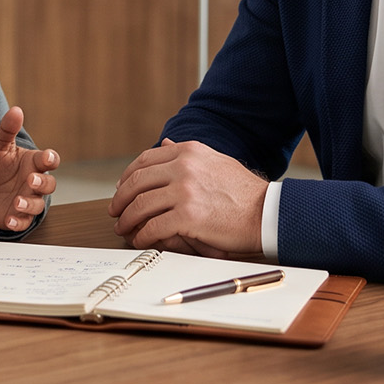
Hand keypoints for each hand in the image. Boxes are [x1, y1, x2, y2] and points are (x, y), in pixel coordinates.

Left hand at [0, 106, 58, 232]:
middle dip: (42, 183)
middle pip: (49, 185)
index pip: (50, 160)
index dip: (51, 159)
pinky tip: (10, 219)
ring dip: (30, 204)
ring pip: (38, 205)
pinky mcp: (16, 216)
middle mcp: (33, 183)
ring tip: (17, 201)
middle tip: (30, 180)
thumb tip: (16, 109)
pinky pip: (23, 222)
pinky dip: (18, 221)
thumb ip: (8, 128)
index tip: (47, 157)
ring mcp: (27, 200)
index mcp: (33, 163)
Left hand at [108, 138, 266, 257]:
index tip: (120, 189)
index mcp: (188, 151)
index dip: (127, 177)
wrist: (267, 213)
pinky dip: (142, 236)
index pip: (144, 161)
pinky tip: (141, 240)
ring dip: (127, 220)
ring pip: (140, 206)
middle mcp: (183, 167)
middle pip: (137, 182)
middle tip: (115, 211)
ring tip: (124, 229)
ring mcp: (184, 191)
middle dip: (120, 199)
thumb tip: (166, 143)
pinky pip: (153, 228)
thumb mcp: (215, 160)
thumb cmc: (244, 192)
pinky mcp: (188, 217)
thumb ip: (187, 154)